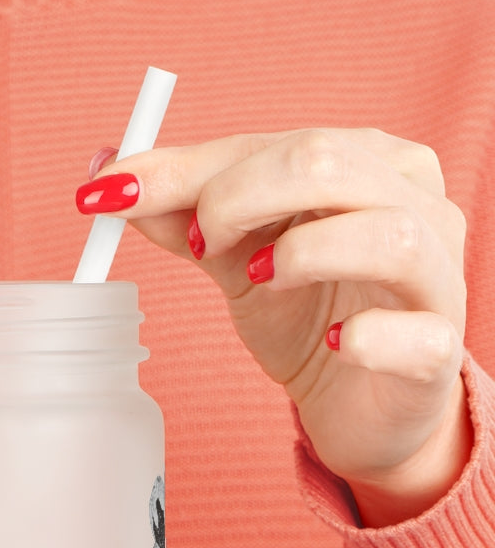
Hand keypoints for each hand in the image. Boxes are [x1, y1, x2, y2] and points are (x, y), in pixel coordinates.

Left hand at [78, 129, 470, 525]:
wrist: (357, 403)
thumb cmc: (305, 316)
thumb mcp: (235, 259)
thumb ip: (183, 216)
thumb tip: (109, 176)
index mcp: (364, 163)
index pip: (271, 144)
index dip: (186, 169)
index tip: (111, 193)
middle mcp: (413, 203)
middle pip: (327, 163)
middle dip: (236, 197)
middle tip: (198, 245)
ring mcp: (436, 276)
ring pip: (387, 234)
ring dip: (301, 254)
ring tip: (257, 281)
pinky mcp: (439, 349)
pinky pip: (414, 334)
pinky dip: (367, 337)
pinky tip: (334, 344)